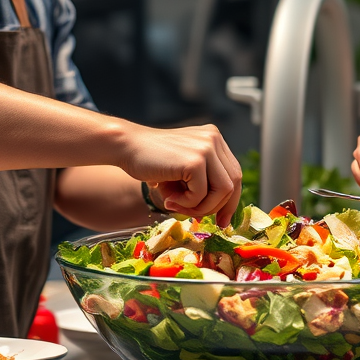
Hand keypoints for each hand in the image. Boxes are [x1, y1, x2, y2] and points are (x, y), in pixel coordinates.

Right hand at [120, 124, 241, 226]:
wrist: (126, 146)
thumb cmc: (151, 161)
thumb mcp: (184, 168)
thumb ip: (203, 182)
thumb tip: (222, 214)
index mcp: (213, 138)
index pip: (234, 173)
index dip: (230, 200)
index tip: (222, 220)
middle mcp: (214, 139)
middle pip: (233, 183)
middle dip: (217, 207)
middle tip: (195, 217)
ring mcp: (207, 147)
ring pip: (222, 191)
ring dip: (200, 207)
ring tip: (176, 205)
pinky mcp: (195, 160)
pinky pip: (201, 194)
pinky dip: (186, 203)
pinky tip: (169, 198)